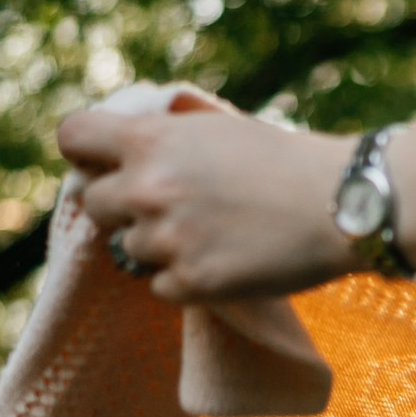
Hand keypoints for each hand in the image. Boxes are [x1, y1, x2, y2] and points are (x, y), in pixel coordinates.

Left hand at [55, 103, 359, 304]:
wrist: (343, 204)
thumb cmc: (286, 161)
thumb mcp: (215, 130)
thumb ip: (162, 140)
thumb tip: (120, 154)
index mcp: (150, 140)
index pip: (72, 137)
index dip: (85, 152)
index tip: (103, 164)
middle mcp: (147, 188)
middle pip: (92, 204)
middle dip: (122, 207)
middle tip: (167, 209)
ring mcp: (167, 239)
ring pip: (129, 250)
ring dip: (158, 246)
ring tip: (210, 236)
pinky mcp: (192, 283)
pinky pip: (160, 287)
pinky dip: (185, 279)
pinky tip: (224, 262)